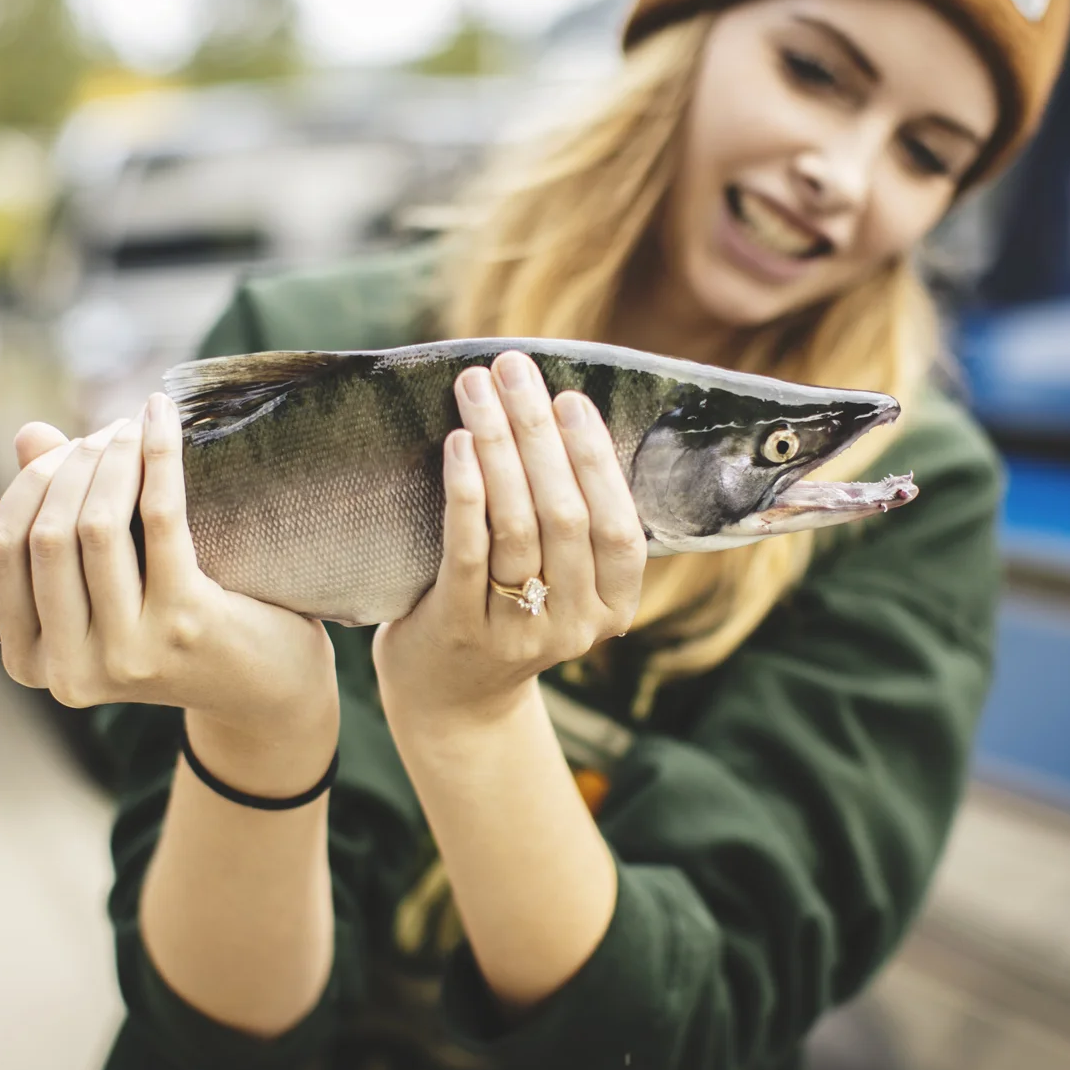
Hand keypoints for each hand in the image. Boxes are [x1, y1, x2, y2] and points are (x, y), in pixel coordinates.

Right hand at [0, 393, 335, 736]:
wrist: (262, 686)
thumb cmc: (173, 627)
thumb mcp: (106, 585)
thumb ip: (59, 516)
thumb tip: (28, 434)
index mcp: (31, 663)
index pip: (2, 552)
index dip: (28, 487)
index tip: (64, 450)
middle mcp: (70, 671)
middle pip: (48, 535)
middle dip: (74, 466)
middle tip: (108, 433)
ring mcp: (127, 653)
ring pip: (98, 525)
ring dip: (115, 457)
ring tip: (133, 426)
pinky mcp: (184, 623)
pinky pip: (159, 516)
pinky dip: (158, 455)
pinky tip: (160, 417)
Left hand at [372, 350, 645, 726]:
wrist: (450, 699)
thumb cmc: (507, 612)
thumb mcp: (560, 580)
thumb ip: (572, 520)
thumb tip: (557, 411)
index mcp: (613, 607)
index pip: (619, 529)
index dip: (596, 460)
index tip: (570, 398)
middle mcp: (574, 625)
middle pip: (566, 516)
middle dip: (539, 433)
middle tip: (514, 370)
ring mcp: (517, 632)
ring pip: (517, 525)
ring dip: (498, 446)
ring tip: (477, 390)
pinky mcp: (460, 629)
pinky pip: (467, 550)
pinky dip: (466, 491)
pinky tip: (458, 444)